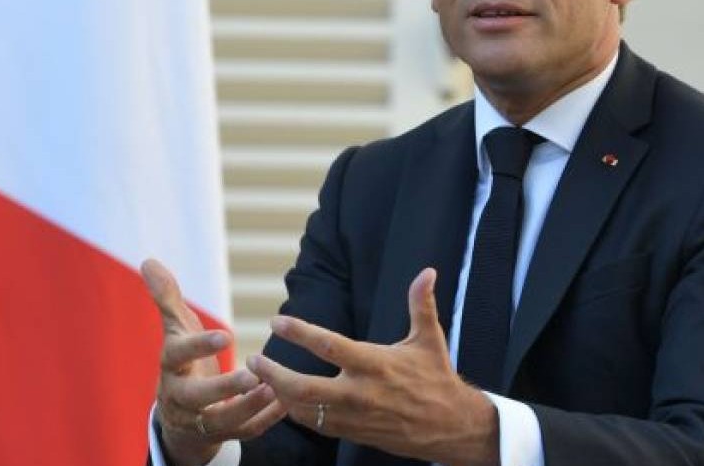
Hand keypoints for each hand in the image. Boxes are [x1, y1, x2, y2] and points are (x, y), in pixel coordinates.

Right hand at [142, 259, 285, 465]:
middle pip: (197, 397)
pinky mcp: (219, 435)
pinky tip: (284, 404)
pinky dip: (263, 420)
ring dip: (248, 407)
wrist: (177, 413)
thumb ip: (167, 298)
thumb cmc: (181, 360)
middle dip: (224, 389)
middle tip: (253, 376)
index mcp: (170, 366)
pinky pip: (241, 432)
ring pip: (222, 421)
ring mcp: (199, 420)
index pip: (178, 356)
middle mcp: (180, 396)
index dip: (199, 347)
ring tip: (275, 388)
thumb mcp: (175, 329)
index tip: (226, 335)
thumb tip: (148, 260)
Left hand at [246, 268, 498, 465]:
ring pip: (304, 410)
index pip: (329, 346)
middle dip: (274, 374)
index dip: (300, 332)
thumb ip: (421, 304)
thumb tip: (428, 271)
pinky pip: (315, 425)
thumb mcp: (430, 339)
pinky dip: (294, 412)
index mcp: (376, 365)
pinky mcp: (352, 433)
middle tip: (252, 359)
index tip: (277, 320)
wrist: (451, 427)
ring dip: (277, 393)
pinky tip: (281, 398)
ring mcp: (354, 417)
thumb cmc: (437, 378)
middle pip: (304, 388)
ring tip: (257, 376)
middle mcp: (361, 393)